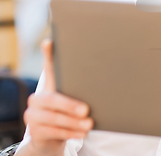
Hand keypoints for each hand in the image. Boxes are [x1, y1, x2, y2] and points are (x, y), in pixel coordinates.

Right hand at [23, 40, 92, 154]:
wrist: (52, 136)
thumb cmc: (70, 112)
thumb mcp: (77, 97)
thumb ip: (86, 85)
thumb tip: (108, 71)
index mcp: (49, 85)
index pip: (49, 68)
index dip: (49, 55)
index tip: (50, 42)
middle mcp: (37, 98)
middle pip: (52, 99)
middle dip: (70, 106)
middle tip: (86, 110)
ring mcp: (32, 115)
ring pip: (53, 118)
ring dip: (74, 123)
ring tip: (89, 125)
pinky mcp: (34, 132)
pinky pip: (53, 132)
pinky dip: (69, 133)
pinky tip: (81, 134)